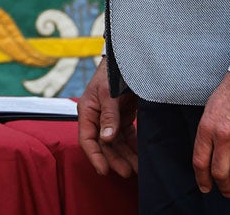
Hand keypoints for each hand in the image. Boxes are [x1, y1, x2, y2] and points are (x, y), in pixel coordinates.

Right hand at [78, 58, 138, 177]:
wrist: (128, 57)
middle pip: (104, 145)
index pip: (87, 139)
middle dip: (115, 159)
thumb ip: (109, 116)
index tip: (105, 171)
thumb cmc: (112, 71)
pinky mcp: (124, 116)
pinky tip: (141, 155)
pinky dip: (133, 146)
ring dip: (126, 156)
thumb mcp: (109, 93)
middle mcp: (97, 117)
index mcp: (87, 111)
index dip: (95, 156)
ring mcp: (111, 118)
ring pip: (117, 143)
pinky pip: (127, 136)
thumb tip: (106, 139)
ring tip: (139, 169)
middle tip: (128, 173)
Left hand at [192, 74, 229, 197]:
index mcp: (207, 128)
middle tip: (228, 192)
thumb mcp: (210, 110)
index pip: (200, 162)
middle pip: (220, 172)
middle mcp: (223, 135)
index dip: (203, 179)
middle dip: (224, 187)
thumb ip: (208, 132)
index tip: (207, 188)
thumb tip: (208, 155)